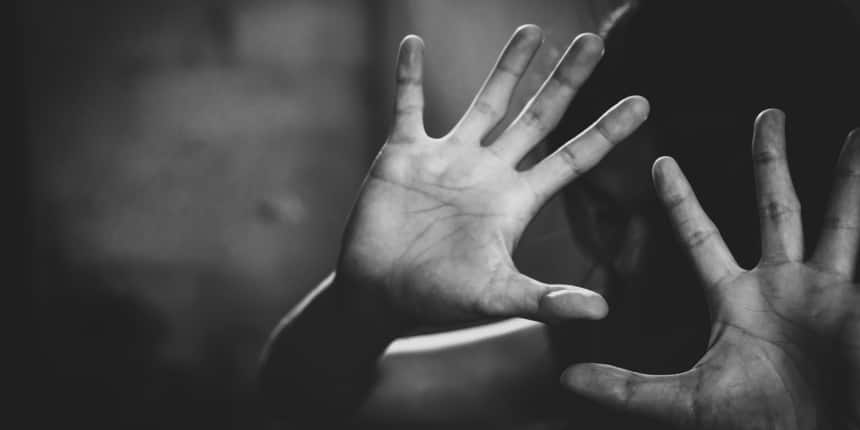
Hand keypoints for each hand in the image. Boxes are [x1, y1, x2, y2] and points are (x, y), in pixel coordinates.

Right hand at [337, 25, 648, 324]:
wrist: (378, 295)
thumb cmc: (437, 301)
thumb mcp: (496, 297)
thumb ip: (544, 299)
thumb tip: (603, 312)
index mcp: (516, 202)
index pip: (573, 158)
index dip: (607, 131)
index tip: (643, 102)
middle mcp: (489, 172)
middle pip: (538, 117)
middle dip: (567, 81)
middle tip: (595, 41)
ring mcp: (448, 158)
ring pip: (486, 101)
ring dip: (508, 67)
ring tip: (532, 30)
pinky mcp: (404, 154)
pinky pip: (409, 105)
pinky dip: (408, 76)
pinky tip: (413, 42)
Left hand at [562, 110, 859, 428]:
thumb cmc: (755, 421)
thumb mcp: (685, 402)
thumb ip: (627, 387)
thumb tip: (567, 376)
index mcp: (735, 298)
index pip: (700, 235)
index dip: (682, 199)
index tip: (662, 161)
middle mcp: (781, 283)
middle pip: (773, 206)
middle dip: (769, 160)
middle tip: (768, 112)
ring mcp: (824, 289)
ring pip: (835, 217)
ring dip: (845, 175)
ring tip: (855, 131)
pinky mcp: (856, 298)